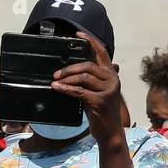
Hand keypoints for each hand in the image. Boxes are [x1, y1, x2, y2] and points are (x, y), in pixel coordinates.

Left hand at [51, 31, 124, 145]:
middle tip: (56, 73)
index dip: (90, 41)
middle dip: (70, 68)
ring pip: (83, 77)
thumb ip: (92, 80)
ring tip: (55, 82)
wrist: (110, 133)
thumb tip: (73, 70)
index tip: (77, 34)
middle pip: (89, 65)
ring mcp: (108, 90)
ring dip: (66, 79)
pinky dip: (66, 89)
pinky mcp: (101, 101)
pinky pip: (79, 91)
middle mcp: (113, 79)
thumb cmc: (102, 113)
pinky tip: (57, 88)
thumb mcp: (99, 93)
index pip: (102, 53)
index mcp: (112, 75)